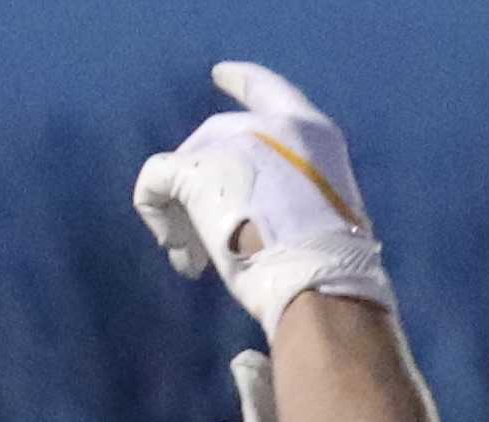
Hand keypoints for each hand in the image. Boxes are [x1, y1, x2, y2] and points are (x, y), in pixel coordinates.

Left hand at [133, 61, 392, 333]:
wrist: (319, 281)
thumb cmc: (331, 270)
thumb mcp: (326, 218)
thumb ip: (296, 201)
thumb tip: (259, 227)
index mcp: (313, 135)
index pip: (270, 92)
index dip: (242, 82)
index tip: (219, 74)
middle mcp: (273, 126)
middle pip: (217, 135)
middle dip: (203, 180)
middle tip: (199, 234)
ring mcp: (233, 143)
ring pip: (186, 162)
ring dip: (184, 212)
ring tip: (194, 259)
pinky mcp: (196, 169)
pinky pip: (156, 180)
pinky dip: (157, 216)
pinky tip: (179, 255)